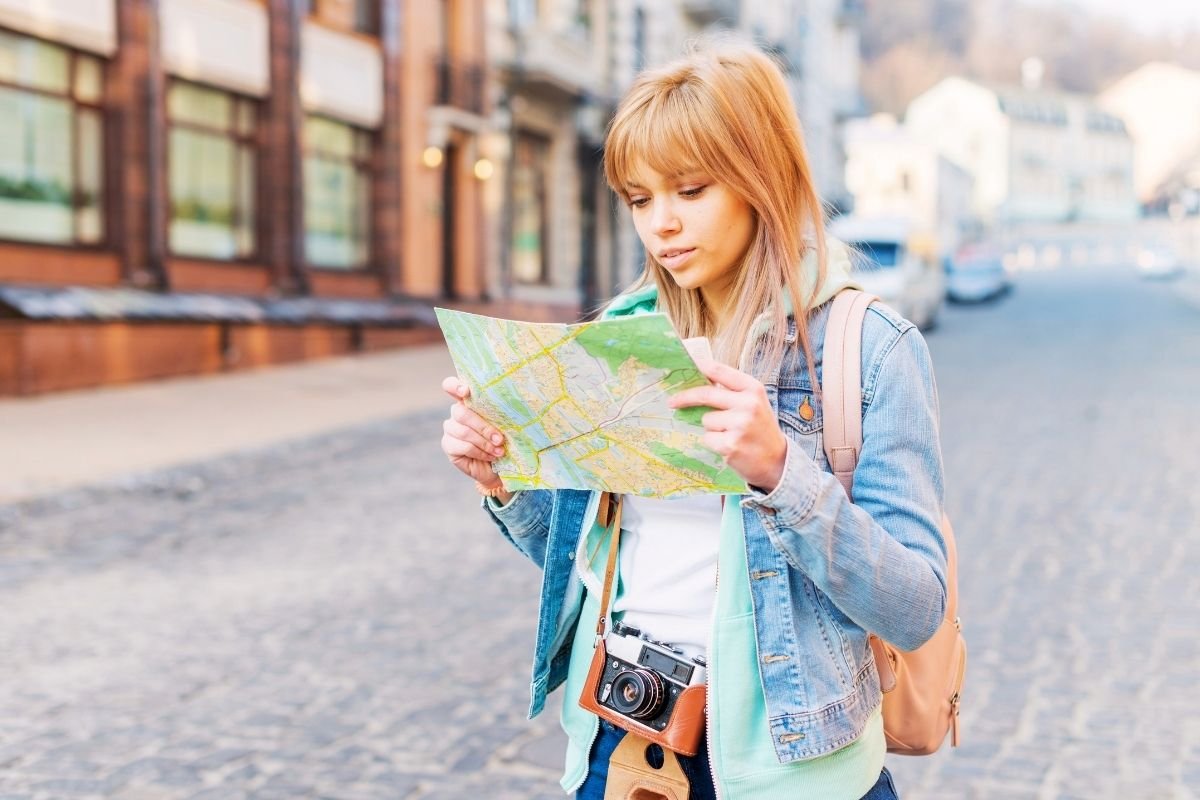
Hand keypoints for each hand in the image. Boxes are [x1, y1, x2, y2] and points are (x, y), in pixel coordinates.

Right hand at [440, 377, 507, 492]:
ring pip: (463, 432)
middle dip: (483, 426)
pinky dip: (480, 452)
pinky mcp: (448, 445)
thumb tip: (514, 405)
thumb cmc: (504, 440)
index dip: (454, 386)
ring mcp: (450, 429)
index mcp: (468, 401)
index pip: (451, 386)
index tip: (466, 391)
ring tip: (499, 451)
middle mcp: (456, 413)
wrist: (499, 466)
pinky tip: (491, 456)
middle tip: (499, 439)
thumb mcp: (505, 424)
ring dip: (484, 442)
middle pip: (461, 413)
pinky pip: (463, 446)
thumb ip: (501, 413)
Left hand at [668, 360, 788, 492]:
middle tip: (672, 401)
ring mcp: (740, 425)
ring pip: (706, 419)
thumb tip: (697, 379)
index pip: (719, 370)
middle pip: (706, 394)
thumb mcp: (752, 402)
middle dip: (684, 397)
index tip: (683, 368)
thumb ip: (730, 390)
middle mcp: (748, 404)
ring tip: (730, 433)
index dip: (698, 367)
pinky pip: (707, 438)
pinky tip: (730, 446)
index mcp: (753, 388)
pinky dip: (713, 442)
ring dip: (711, 427)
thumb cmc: (759, 427)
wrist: (776, 460)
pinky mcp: (731, 445)